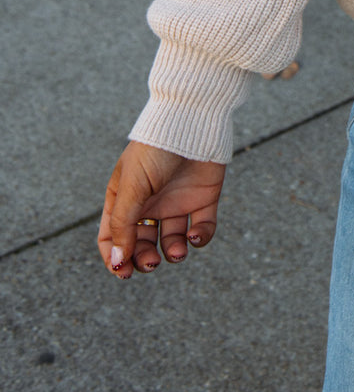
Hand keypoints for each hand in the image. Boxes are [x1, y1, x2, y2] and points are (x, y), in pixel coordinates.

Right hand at [97, 141, 226, 278]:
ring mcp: (177, 201)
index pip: (112, 236)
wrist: (194, 120)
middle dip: (144, 259)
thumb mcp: (132, 187)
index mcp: (124, 197)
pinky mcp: (203, 199)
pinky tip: (196, 236)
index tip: (122, 271)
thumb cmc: (156, 149)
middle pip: (142, 243)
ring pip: (172, 241)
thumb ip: (123, 224)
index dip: (114, 257)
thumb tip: (117, 261)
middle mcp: (150, 203)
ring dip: (173, 252)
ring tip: (177, 251)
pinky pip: (202, 229)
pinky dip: (200, 239)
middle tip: (151, 263)